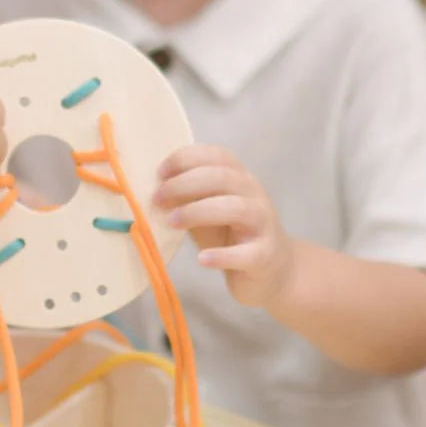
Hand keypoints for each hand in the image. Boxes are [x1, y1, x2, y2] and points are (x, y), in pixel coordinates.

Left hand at [155, 145, 293, 307]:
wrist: (272, 270)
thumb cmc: (230, 234)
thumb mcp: (205, 210)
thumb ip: (184, 198)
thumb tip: (153, 190)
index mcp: (239, 178)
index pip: (217, 156)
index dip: (187, 158)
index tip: (160, 172)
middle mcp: (254, 194)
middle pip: (223, 178)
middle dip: (185, 183)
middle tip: (157, 198)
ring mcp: (263, 224)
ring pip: (236, 208)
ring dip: (199, 212)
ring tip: (172, 222)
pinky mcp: (265, 255)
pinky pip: (246, 253)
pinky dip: (222, 255)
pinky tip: (202, 259)